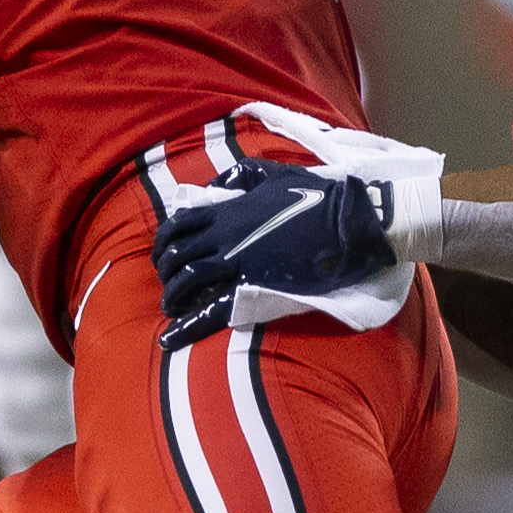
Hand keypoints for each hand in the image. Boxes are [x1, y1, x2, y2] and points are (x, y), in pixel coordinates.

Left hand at [153, 160, 394, 345]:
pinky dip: (186, 326)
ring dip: (172, 296)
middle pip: (176, 254)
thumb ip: (242, 176)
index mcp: (227, 211)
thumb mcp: (275, 173)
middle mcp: (223, 236)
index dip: (164, 242)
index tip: (165, 254)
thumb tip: (220, 183)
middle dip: (165, 271)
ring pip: (185, 280)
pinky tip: (170, 339)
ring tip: (173, 308)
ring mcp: (236, 262)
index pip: (178, 225)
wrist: (347, 219)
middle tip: (170, 283)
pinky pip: (210, 309)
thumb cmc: (318, 194)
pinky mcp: (254, 286)